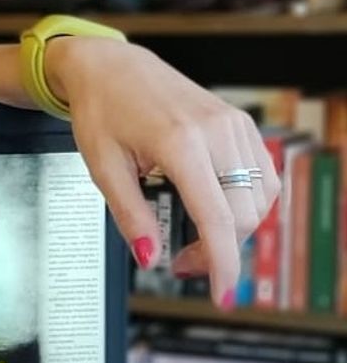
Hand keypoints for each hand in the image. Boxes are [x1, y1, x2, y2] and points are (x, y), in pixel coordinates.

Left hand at [49, 38, 279, 305]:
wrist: (111, 67)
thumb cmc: (101, 111)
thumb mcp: (102, 167)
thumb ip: (130, 215)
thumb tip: (150, 257)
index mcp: (180, 143)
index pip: (215, 217)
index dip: (222, 263)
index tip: (222, 296)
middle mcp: (217, 132)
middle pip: (242, 214)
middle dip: (217, 250)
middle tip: (179, 262)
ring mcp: (234, 125)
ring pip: (259, 199)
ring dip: (233, 229)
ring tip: (192, 238)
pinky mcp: (240, 123)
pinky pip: (261, 176)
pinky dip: (244, 202)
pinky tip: (213, 209)